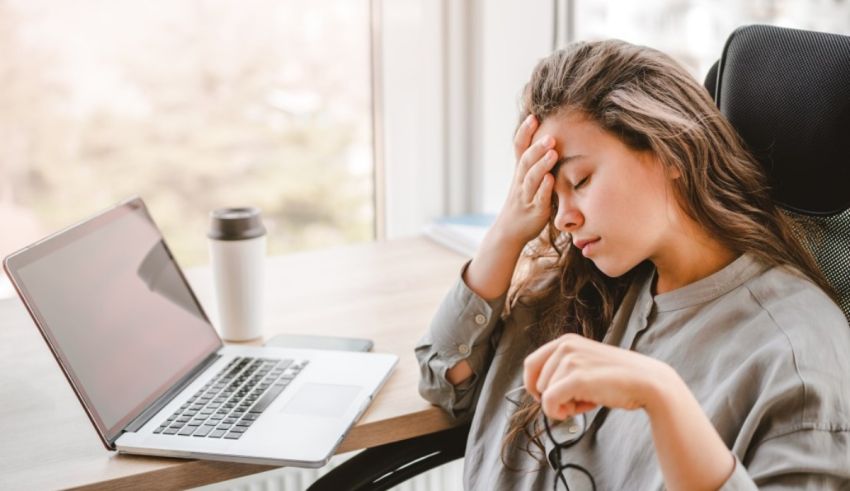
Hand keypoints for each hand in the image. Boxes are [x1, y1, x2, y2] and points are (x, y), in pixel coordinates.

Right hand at [491, 114, 558, 247]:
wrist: (508, 232)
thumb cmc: (522, 203)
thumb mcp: (526, 181)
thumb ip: (534, 163)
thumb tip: (548, 141)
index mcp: (519, 172)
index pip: (519, 149)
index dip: (524, 133)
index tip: (533, 116)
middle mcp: (520, 182)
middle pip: (525, 161)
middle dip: (536, 147)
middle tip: (550, 135)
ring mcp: (526, 196)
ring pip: (531, 178)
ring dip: (541, 164)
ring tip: (552, 153)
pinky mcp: (535, 211)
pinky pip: (539, 198)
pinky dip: (544, 188)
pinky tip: (550, 179)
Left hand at [523, 333, 670, 420]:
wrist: (646, 382)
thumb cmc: (616, 378)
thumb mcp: (585, 364)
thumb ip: (562, 370)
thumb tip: (538, 392)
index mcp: (565, 341)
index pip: (530, 364)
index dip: (533, 385)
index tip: (545, 397)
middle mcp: (565, 346)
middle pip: (536, 383)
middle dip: (554, 398)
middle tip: (579, 399)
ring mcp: (571, 360)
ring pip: (544, 394)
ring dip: (564, 405)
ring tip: (589, 399)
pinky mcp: (577, 377)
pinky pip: (549, 402)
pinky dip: (558, 412)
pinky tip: (582, 409)